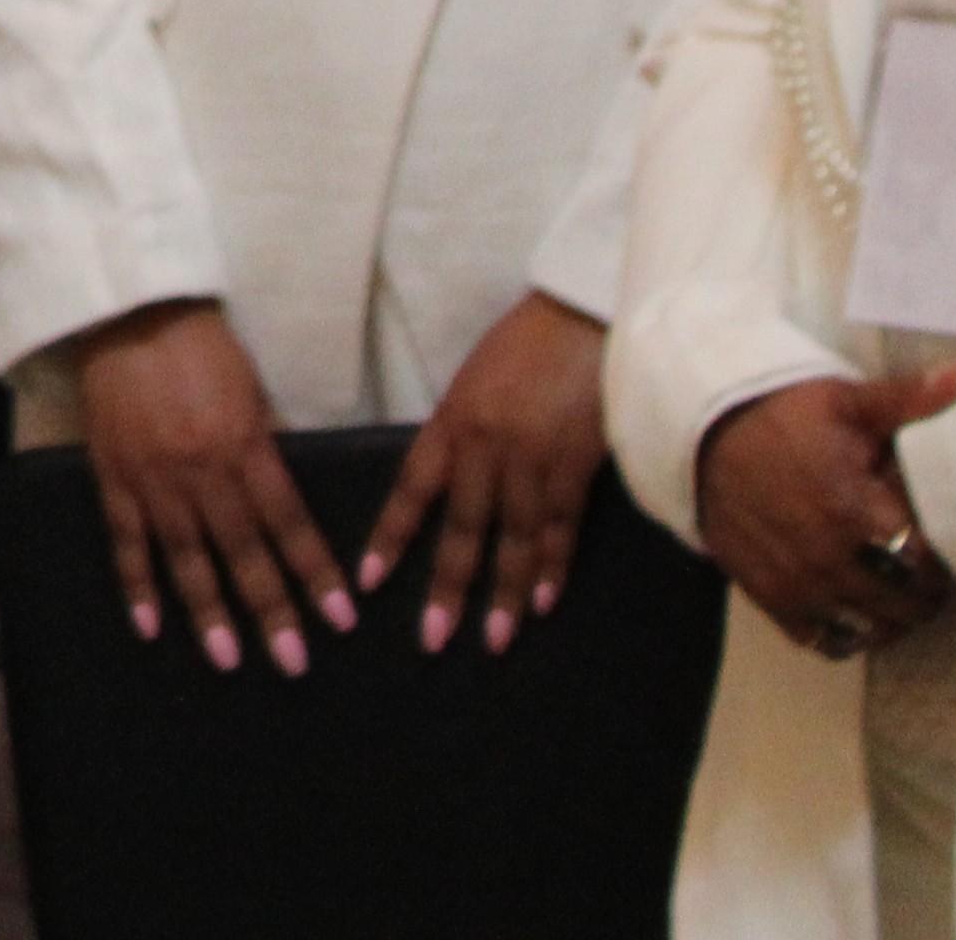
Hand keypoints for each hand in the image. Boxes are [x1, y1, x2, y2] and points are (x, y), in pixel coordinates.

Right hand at [67, 299, 352, 673]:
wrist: (128, 313)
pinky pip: (127, 540)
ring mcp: (154, 480)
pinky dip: (137, 584)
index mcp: (244, 447)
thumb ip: (265, 448)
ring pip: (187, 558)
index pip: (288, 524)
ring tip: (228, 659)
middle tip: (293, 663)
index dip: (315, 573)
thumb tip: (282, 502)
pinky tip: (150, 627)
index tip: (339, 618)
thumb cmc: (201, 347)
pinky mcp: (114, 477)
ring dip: (209, 612)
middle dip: (271, 610)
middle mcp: (203, 472)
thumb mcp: (251, 391)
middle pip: (243, 552)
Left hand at [361, 289, 609, 653]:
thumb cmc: (526, 344)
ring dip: (503, 593)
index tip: (369, 581)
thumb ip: (461, 432)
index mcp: (452, 422)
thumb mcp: (474, 383)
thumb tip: (451, 479)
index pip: (412, 489)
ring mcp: (534, 458)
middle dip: (447, 587)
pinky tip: (543, 601)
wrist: (585, 316)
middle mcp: (486, 446)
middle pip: (463, 527)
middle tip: (433, 638)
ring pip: (513, 538)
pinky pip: (561, 525)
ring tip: (493, 639)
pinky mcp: (577, 464)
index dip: (392, 537)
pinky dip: (553, 566)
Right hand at [696, 367, 955, 654]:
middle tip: (929, 577)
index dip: (944, 561)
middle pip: (902, 604)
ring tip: (898, 598)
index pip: (922, 561)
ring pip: (867, 629)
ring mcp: (795, 582)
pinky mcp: (767, 595)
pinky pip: (821, 639)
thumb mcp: (842, 402)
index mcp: (851, 509)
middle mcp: (826, 555)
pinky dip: (845, 634)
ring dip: (891, 620)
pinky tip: (854, 610)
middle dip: (925, 595)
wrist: (701, 435)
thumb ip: (904, 401)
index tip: (950, 551)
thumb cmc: (780, 417)